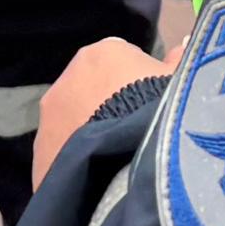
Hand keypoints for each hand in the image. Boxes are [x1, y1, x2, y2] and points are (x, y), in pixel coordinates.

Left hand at [33, 36, 175, 184]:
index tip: (151, 107)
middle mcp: (68, 77)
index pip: (121, 62)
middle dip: (108, 108)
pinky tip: (98, 180)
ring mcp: (49, 117)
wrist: (126, 164)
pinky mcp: (39, 153)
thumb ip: (180, 61)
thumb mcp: (182, 83)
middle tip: (134, 135)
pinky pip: (63, 154)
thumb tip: (184, 45)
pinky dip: (77, 162)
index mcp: (103, 52)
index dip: (139, 85)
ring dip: (89, 135)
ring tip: (116, 162)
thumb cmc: (159, 112)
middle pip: (91, 91)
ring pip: (73, 122)